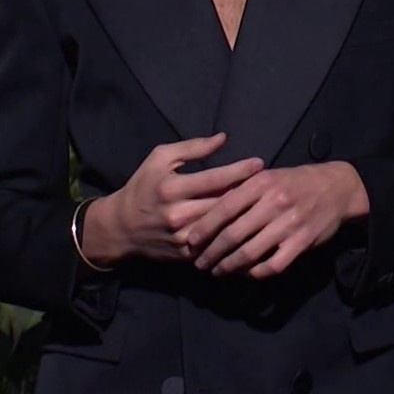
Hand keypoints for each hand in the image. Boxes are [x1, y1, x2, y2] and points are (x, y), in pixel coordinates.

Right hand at [83, 133, 263, 264]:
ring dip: (245, 215)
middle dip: (248, 194)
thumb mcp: (160, 158)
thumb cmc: (144, 186)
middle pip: (223, 204)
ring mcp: (184, 238)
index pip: (214, 178)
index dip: (240, 171)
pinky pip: (217, 245)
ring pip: (224, 227)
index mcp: (172, 188)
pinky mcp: (187, 255)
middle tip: (270, 184)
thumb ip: (192, 148)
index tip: (260, 164)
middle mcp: (178, 215)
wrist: (122, 227)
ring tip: (265, 204)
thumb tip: (223, 138)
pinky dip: (234, 235)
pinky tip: (251, 226)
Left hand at [187, 161, 368, 278]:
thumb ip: (241, 190)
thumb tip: (209, 209)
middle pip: (233, 234)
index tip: (190, 240)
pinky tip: (245, 274)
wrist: (337, 187)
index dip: (205, 227)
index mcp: (261, 182)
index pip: (224, 207)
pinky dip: (256, 272)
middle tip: (199, 262)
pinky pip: (273, 265)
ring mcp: (289, 224)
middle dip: (212, 252)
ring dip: (229, 266)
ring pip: (250, 253)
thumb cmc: (295, 181)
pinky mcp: (302, 243)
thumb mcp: (267, 175)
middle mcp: (273, 203)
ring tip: (217, 271)